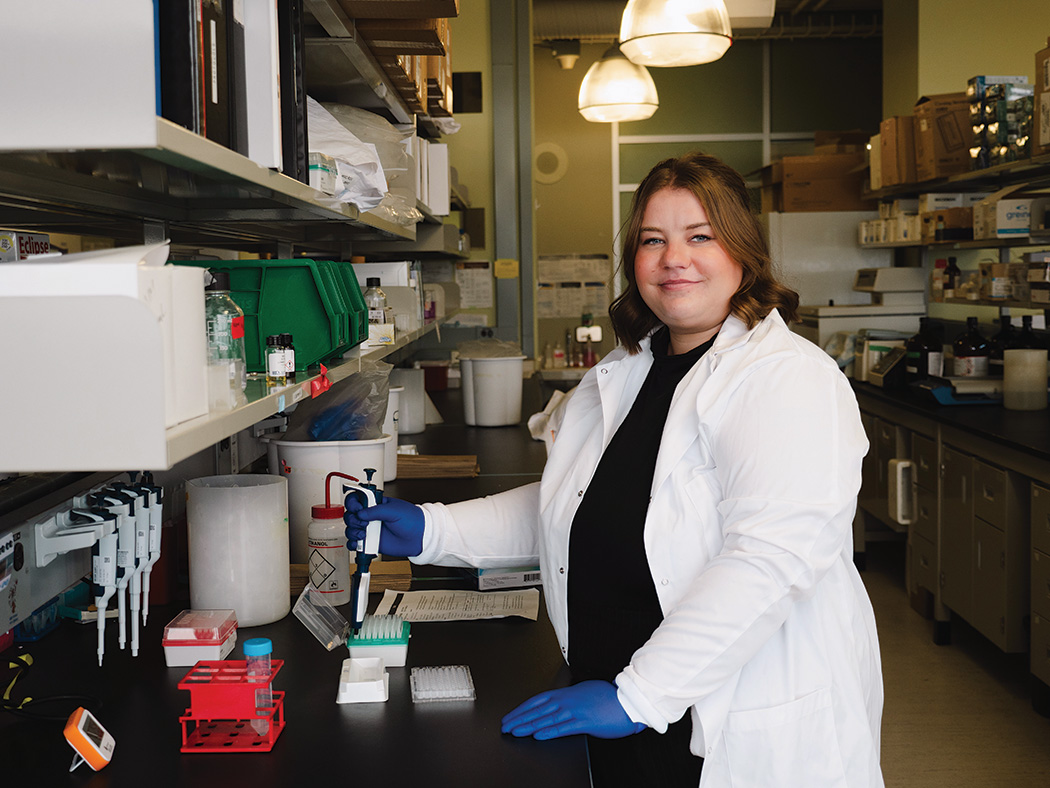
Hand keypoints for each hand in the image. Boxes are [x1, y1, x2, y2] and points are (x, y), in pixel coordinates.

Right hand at [343, 495, 423, 556]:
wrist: (418, 537)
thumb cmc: (411, 520)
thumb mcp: (394, 510)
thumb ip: (376, 511)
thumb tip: (361, 513)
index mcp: (375, 504)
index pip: (356, 499)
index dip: (353, 503)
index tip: (358, 509)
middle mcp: (370, 516)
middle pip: (350, 515)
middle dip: (353, 519)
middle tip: (365, 524)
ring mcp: (369, 529)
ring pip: (350, 529)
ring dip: (353, 532)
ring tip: (364, 534)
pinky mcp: (370, 542)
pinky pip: (355, 543)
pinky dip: (353, 544)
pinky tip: (359, 543)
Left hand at [500, 681, 645, 739]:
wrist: (627, 701)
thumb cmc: (608, 698)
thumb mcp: (584, 692)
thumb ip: (569, 698)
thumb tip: (558, 703)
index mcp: (566, 693)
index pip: (538, 700)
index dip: (522, 709)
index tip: (511, 716)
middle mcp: (567, 701)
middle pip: (537, 709)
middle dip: (519, 718)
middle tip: (505, 726)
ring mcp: (575, 711)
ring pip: (546, 718)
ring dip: (528, 725)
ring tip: (515, 731)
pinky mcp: (584, 722)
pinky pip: (563, 727)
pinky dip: (548, 731)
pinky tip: (538, 735)